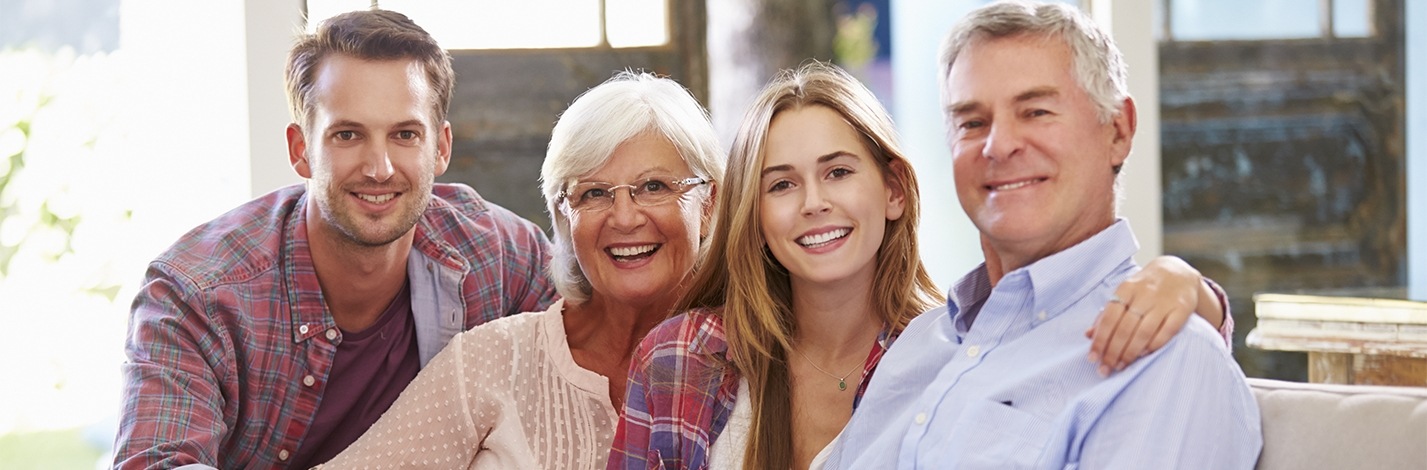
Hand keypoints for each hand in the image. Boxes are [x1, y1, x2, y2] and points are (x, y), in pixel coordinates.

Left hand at [1084, 256, 1206, 375]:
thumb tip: (1089, 335)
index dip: (1100, 340)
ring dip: (1130, 353)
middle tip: (1105, 369)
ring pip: (1144, 332)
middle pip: (1125, 328)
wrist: (1178, 272)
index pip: (1109, 318)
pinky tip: (1143, 356)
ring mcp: (1164, 302)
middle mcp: (1145, 294)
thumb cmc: (1145, 288)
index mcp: (1126, 289)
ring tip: (1121, 366)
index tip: (1093, 359)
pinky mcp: (1182, 309)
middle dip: (1113, 352)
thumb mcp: (1124, 294)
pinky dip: (1154, 346)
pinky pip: (1167, 332)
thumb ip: (1107, 314)